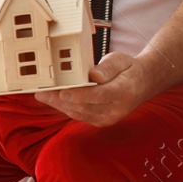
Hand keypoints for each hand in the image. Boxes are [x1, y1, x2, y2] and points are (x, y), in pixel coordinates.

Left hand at [33, 51, 150, 125]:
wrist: (141, 85)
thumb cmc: (128, 69)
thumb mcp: (121, 60)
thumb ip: (108, 67)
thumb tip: (94, 75)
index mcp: (124, 92)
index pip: (100, 95)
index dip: (80, 95)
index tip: (63, 92)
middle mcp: (116, 109)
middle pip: (85, 106)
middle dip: (61, 100)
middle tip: (41, 91)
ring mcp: (108, 118)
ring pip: (79, 113)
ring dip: (59, 105)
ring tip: (41, 94)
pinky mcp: (100, 121)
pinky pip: (79, 115)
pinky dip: (65, 107)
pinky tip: (52, 99)